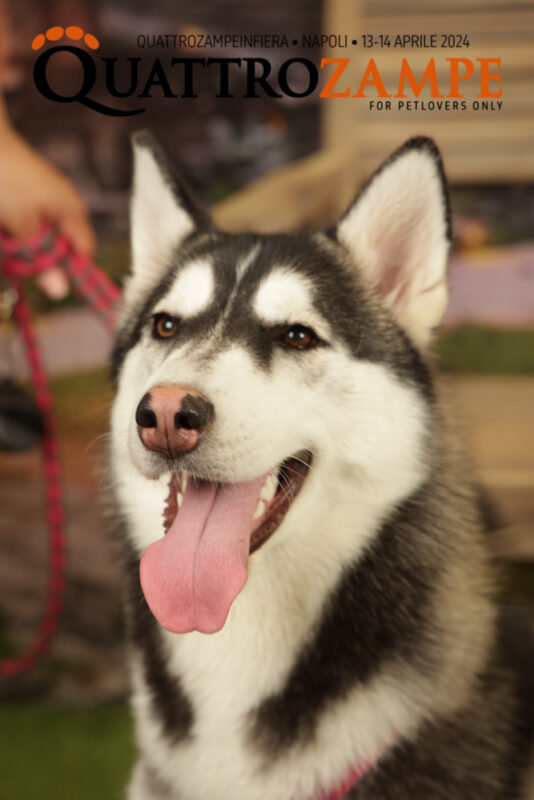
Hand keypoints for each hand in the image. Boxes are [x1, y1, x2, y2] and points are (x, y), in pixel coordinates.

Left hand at [0, 124, 94, 298]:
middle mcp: (62, 207)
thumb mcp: (24, 225)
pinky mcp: (22, 200)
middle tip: (19, 260)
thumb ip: (42, 259)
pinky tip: (4, 231)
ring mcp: (41, 202)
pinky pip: (23, 228)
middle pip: (59, 249)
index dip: (72, 271)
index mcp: (73, 211)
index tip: (53, 285)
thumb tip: (60, 291)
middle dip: (39, 259)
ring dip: (21, 247)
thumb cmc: (4, 175)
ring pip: (37, 240)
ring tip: (7, 239)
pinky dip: (13, 235)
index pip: (85, 253)